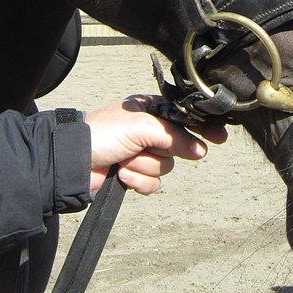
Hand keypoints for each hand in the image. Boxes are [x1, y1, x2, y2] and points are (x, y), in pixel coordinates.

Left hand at [84, 95, 227, 194]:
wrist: (72, 162)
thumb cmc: (103, 134)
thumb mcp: (141, 127)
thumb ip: (174, 136)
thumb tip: (201, 150)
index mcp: (150, 109)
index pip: (184, 116)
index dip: (202, 126)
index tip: (220, 136)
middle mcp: (148, 130)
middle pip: (178, 144)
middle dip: (162, 150)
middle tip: (154, 151)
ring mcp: (141, 153)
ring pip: (165, 166)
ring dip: (144, 166)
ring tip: (124, 160)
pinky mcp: (135, 174)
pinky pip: (152, 183)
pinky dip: (138, 180)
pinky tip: (121, 174)